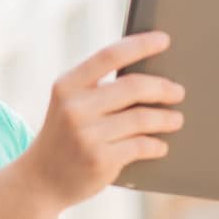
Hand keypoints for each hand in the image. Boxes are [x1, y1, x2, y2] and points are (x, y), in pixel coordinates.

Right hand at [22, 32, 183, 207]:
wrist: (40, 180)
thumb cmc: (64, 136)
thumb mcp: (69, 105)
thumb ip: (97, 89)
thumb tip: (149, 76)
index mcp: (67, 85)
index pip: (109, 56)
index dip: (140, 45)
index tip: (164, 39)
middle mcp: (74, 107)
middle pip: (133, 86)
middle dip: (162, 88)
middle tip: (178, 91)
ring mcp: (87, 135)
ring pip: (142, 118)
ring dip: (166, 118)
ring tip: (175, 119)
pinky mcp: (100, 160)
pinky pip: (141, 145)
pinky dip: (156, 145)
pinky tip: (160, 145)